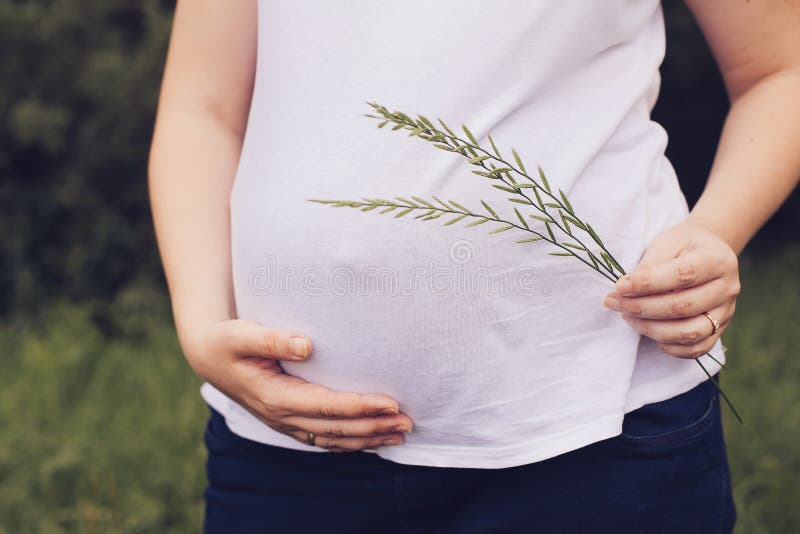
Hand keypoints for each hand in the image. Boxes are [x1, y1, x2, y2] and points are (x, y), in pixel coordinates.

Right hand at [180, 319, 412, 451]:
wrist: (209, 355)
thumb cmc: (228, 340)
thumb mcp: (242, 334)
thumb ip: (273, 338)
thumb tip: (308, 344)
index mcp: (275, 396)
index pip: (327, 407)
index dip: (360, 407)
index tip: (391, 403)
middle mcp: (282, 416)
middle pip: (337, 429)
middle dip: (374, 427)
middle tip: (408, 422)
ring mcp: (286, 422)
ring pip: (333, 440)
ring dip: (368, 439)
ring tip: (401, 434)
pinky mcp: (290, 420)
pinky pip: (324, 439)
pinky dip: (351, 441)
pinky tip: (374, 438)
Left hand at [602, 221, 740, 358]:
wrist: (707, 253)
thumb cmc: (682, 247)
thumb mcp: (666, 244)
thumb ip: (649, 266)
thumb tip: (625, 290)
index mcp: (717, 259)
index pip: (682, 275)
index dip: (648, 283)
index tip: (620, 286)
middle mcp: (727, 288)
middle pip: (683, 307)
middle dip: (642, 308)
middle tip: (614, 302)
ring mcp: (726, 313)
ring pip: (688, 333)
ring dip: (651, 329)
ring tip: (627, 316)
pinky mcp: (719, 330)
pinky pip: (695, 349)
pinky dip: (668, 346)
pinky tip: (648, 330)